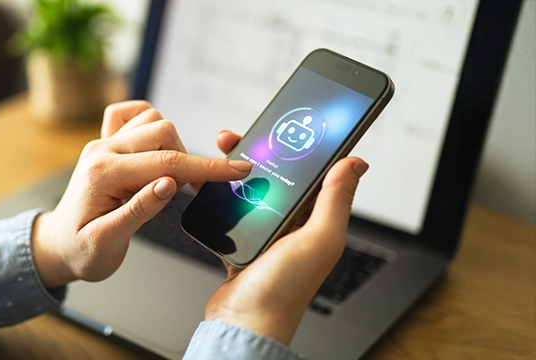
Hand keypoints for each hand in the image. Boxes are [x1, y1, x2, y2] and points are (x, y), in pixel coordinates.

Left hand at [31, 102, 253, 287]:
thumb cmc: (81, 251)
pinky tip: (154, 151)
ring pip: (152, 119)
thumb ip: (138, 211)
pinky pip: (132, 115)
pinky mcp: (106, 143)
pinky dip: (150, 125)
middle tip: (191, 192)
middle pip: (162, 132)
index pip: (166, 164)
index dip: (207, 168)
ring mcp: (103, 143)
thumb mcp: (107, 243)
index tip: (238, 169)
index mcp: (103, 174)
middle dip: (188, 158)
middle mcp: (102, 151)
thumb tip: (170, 184)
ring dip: (171, 145)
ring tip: (170, 180)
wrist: (58, 246)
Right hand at [204, 130, 368, 344]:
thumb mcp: (318, 239)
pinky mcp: (242, 243)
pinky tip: (207, 185)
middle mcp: (294, 226)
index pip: (314, 172)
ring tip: (218, 156)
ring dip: (234, 171)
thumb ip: (335, 201)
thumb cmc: (283, 291)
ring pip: (251, 190)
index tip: (288, 124)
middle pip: (278, 176)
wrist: (243, 324)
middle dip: (260, 152)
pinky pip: (230, 211)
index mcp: (316, 221)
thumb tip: (356, 162)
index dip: (303, 146)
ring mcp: (267, 235)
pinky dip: (218, 196)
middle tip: (240, 136)